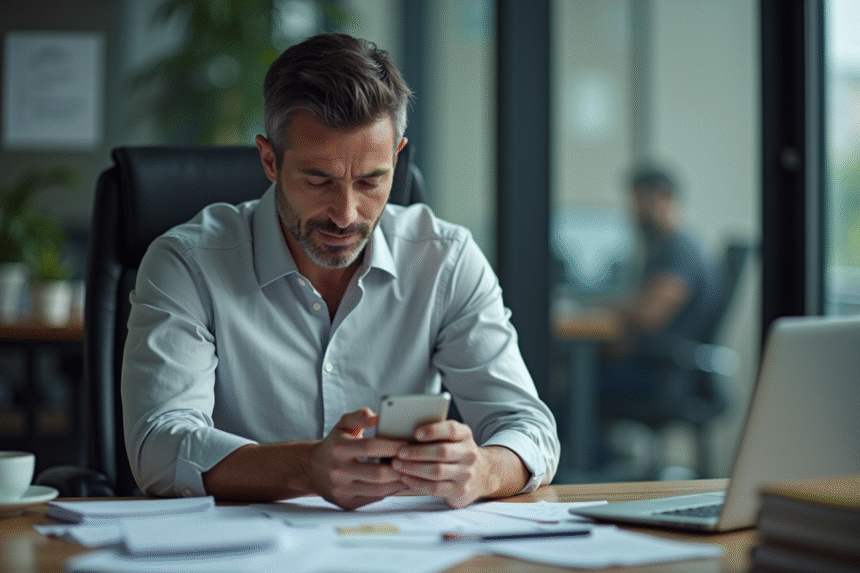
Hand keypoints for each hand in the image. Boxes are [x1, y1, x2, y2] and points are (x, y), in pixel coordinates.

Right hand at [308, 408, 408, 509]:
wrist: (312, 469)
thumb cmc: (335, 443)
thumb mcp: (343, 424)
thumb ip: (359, 416)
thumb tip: (377, 416)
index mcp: (339, 448)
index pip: (370, 448)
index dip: (391, 446)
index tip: (407, 443)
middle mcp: (338, 471)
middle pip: (377, 473)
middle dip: (400, 467)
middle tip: (416, 460)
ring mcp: (342, 490)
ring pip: (379, 489)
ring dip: (399, 481)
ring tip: (412, 471)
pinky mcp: (347, 503)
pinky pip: (375, 499)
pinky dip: (391, 491)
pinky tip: (400, 482)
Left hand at [390, 420, 527, 507]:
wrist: (482, 474)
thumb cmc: (456, 452)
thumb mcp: (452, 438)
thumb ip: (435, 433)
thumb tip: (403, 430)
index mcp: (465, 435)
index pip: (451, 429)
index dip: (433, 430)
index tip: (415, 433)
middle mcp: (469, 454)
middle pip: (442, 451)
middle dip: (417, 452)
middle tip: (399, 452)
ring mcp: (466, 474)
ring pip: (437, 471)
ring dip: (413, 468)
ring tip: (397, 465)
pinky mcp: (460, 490)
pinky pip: (435, 488)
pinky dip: (417, 483)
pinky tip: (406, 478)